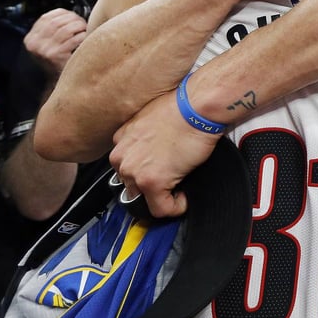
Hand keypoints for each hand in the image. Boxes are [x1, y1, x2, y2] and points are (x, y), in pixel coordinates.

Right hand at [24, 8, 87, 75]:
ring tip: (84, 28)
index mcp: (31, 39)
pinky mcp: (57, 56)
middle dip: (72, 18)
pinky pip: (74, 40)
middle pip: (56, 22)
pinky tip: (86, 37)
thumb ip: (50, 32)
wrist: (52, 84)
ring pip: (66, 29)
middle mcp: (35, 44)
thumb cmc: (53, 63)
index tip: (71, 15)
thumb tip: (68, 15)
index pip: (45, 18)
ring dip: (78, 25)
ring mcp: (45, 50)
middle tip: (82, 22)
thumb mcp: (44, 46)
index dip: (61, 13)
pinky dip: (82, 35)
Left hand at [109, 90, 221, 217]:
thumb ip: (145, 137)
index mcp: (121, 140)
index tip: (162, 172)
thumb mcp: (152, 118)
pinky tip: (185, 197)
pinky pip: (162, 209)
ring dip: (163, 197)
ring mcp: (134, 171)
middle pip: (132, 186)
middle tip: (173, 180)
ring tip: (180, 187)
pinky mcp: (152, 182)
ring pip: (144, 200)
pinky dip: (176, 207)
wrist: (196, 108)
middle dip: (152, 186)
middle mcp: (121, 157)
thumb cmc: (183, 107)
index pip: (127, 168)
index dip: (146, 173)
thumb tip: (157, 151)